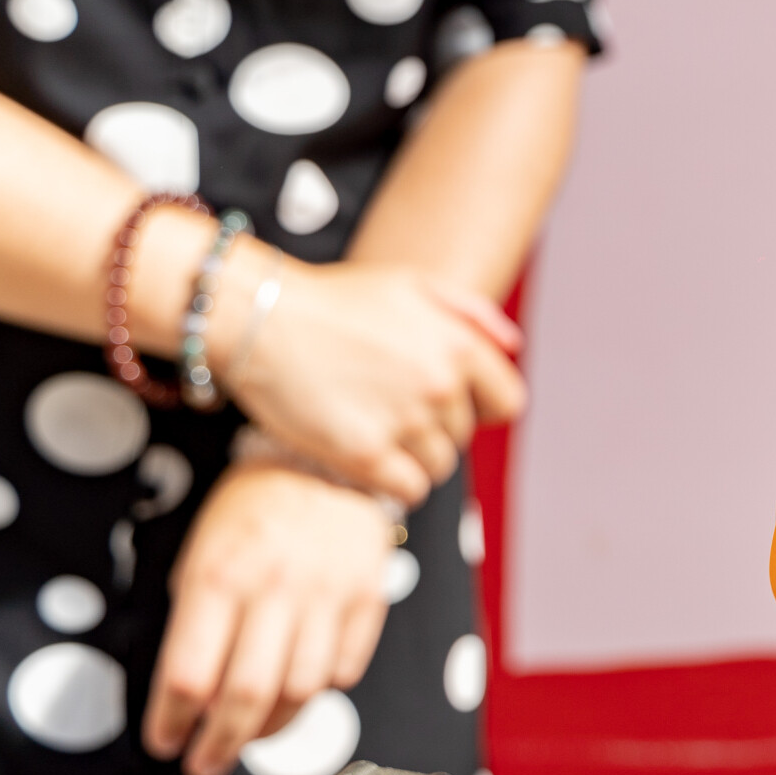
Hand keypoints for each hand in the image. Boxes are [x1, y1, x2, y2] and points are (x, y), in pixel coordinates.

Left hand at [143, 465, 395, 774]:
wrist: (324, 461)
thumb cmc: (251, 510)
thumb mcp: (198, 555)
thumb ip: (193, 623)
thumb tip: (190, 695)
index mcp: (218, 577)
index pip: (187, 675)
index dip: (171, 723)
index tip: (165, 742)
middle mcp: (273, 589)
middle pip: (244, 696)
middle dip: (218, 746)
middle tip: (204, 765)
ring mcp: (326, 595)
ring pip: (299, 692)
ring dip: (270, 728)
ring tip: (251, 735)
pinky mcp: (367, 599)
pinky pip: (345, 669)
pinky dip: (321, 690)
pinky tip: (298, 688)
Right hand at [221, 256, 523, 504]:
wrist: (262, 317)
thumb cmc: (334, 300)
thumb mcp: (413, 284)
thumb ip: (472, 313)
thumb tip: (514, 347)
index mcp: (459, 345)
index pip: (507, 403)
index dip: (481, 408)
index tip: (453, 407)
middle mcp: (440, 385)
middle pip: (463, 436)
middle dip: (435, 426)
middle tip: (390, 406)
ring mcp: (404, 422)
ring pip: (438, 466)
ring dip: (412, 456)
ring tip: (374, 427)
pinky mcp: (365, 454)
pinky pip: (409, 490)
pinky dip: (394, 483)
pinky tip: (369, 459)